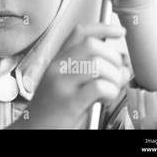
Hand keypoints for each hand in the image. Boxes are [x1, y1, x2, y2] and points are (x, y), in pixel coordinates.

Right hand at [12, 24, 130, 128]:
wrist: (35, 129)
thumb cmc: (53, 109)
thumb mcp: (67, 83)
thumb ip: (90, 72)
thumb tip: (121, 66)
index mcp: (58, 60)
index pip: (80, 33)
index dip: (103, 27)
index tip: (119, 31)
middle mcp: (58, 68)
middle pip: (92, 45)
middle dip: (113, 58)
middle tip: (116, 74)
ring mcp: (62, 84)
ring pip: (98, 65)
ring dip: (114, 78)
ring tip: (112, 89)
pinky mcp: (69, 102)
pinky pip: (99, 87)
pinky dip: (111, 92)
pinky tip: (106, 99)